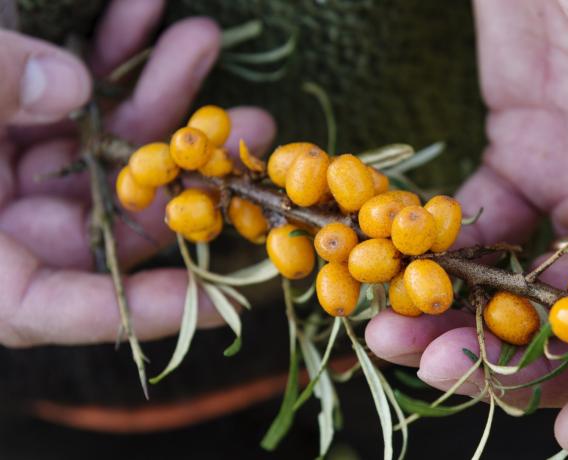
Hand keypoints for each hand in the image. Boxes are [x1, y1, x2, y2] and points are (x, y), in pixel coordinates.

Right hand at [0, 0, 274, 346]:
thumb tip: (66, 84)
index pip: (56, 308)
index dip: (144, 309)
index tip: (230, 296)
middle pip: (107, 213)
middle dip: (182, 167)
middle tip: (249, 127)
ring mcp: (2, 166)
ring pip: (100, 143)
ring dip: (155, 90)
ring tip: (203, 39)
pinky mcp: (8, 112)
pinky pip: (68, 90)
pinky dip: (104, 50)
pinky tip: (143, 7)